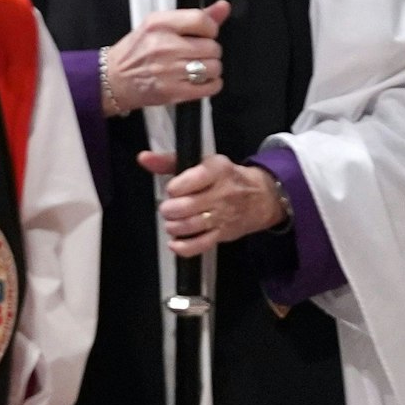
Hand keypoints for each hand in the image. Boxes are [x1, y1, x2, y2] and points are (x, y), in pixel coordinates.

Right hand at [101, 0, 230, 114]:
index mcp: (159, 25)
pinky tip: (198, 81)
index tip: (204, 34)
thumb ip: (193, 17)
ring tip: (196, 68)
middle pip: (212, 47)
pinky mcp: (173, 92)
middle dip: (209, 51)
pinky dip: (210, 85)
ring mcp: (169, 71)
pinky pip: (210, 87)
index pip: (202, 20)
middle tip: (195, 54)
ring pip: (214, 68)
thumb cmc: (135, 52)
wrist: (113, 80)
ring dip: (210, 69)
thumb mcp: (158, 26)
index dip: (210, 29)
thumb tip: (223, 7)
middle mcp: (164, 46)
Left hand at [137, 151, 284, 256]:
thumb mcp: (202, 163)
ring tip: (172, 221)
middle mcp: (222, 193)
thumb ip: (169, 161)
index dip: (174, 188)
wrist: (261, 197)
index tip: (173, 189)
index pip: (190, 181)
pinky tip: (174, 242)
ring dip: (173, 226)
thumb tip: (143, 158)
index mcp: (217, 171)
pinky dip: (183, 247)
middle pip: (186, 206)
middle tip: (168, 208)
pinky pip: (200, 245)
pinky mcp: (223, 234)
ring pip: (190, 226)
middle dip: (169, 209)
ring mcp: (223, 216)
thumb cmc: (224, 177)